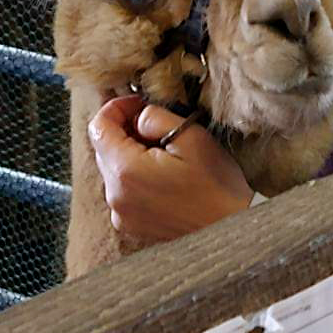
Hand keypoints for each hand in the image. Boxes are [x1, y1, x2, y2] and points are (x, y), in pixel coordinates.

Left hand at [88, 95, 253, 241]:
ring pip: (113, 170)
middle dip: (125, 131)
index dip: (116, 108)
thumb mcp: (191, 137)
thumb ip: (155, 118)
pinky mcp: (131, 226)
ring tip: (165, 154)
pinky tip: (164, 177)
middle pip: (104, 149)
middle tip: (157, 127)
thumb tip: (137, 116)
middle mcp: (116, 196)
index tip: (138, 104)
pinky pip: (123, 191)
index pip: (98, 127)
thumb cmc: (217, 185)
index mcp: (126, 171)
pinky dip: (136, 178)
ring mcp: (121, 215)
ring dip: (131, 155)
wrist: (233, 229)